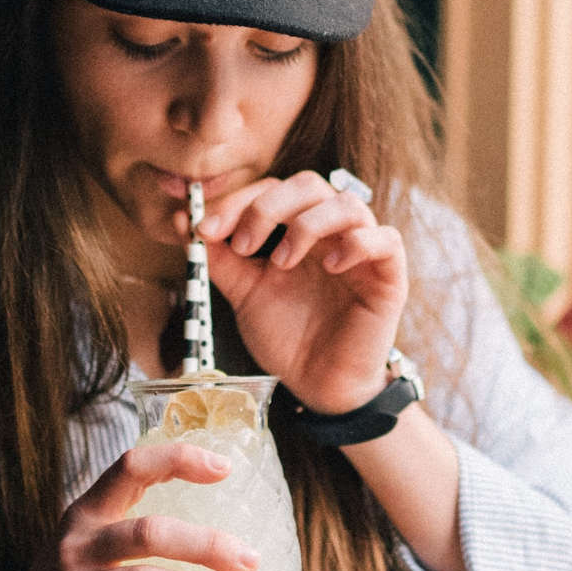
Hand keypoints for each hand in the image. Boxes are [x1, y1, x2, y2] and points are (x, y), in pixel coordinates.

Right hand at [26, 443, 260, 570]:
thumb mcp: (92, 539)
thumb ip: (135, 526)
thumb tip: (220, 535)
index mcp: (86, 512)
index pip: (132, 466)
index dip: (179, 459)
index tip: (225, 467)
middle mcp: (79, 545)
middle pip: (150, 534)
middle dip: (206, 546)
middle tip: (249, 560)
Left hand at [193, 171, 408, 413]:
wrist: (317, 386)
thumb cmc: (287, 337)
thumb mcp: (243, 293)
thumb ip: (218, 257)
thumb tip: (182, 218)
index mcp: (297, 230)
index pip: (273, 188)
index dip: (239, 200)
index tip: (204, 229)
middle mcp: (330, 233)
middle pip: (309, 184)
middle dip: (268, 206)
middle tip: (242, 244)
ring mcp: (362, 252)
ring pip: (348, 203)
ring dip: (307, 225)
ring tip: (281, 263)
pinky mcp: (388, 276)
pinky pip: (386, 239)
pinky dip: (356, 243)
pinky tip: (331, 266)